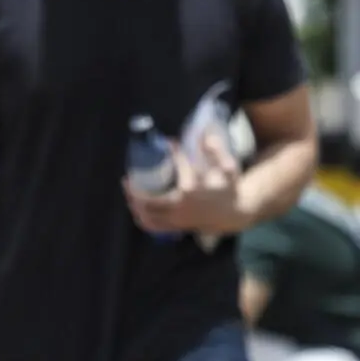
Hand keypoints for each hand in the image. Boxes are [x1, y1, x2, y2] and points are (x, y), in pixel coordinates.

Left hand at [123, 131, 249, 236]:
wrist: (232, 214)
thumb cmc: (227, 190)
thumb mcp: (228, 169)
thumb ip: (217, 152)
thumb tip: (205, 134)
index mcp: (193, 189)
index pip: (180, 167)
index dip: (174, 153)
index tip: (169, 142)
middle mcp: (182, 206)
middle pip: (149, 201)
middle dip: (134, 190)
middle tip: (127, 178)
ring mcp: (177, 219)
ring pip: (147, 215)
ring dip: (134, 204)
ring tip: (129, 191)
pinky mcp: (175, 226)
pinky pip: (152, 226)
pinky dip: (141, 218)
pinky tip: (135, 207)